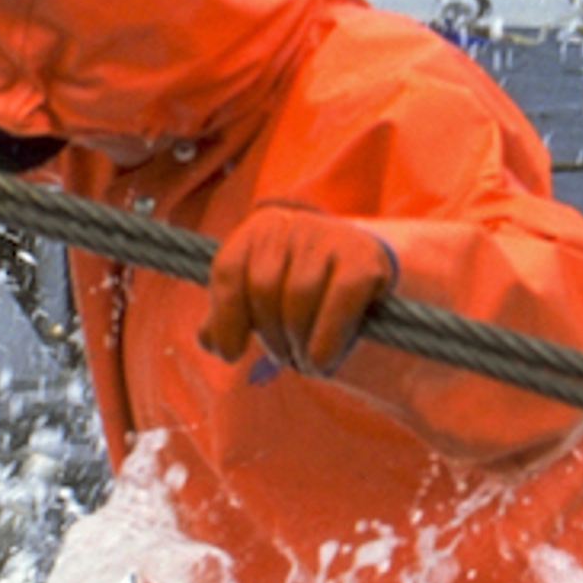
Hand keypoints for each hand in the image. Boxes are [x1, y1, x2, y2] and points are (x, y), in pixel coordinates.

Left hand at [201, 205, 398, 373]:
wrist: (374, 286)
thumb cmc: (310, 297)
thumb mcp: (266, 303)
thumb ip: (231, 317)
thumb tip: (208, 339)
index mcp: (260, 227)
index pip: (228, 270)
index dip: (225, 317)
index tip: (231, 355)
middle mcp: (294, 222)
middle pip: (263, 287)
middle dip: (269, 335)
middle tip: (285, 357)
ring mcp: (332, 235)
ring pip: (297, 299)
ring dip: (298, 343)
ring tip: (305, 359)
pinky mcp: (365, 259)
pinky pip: (337, 305)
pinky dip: (325, 343)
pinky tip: (322, 360)